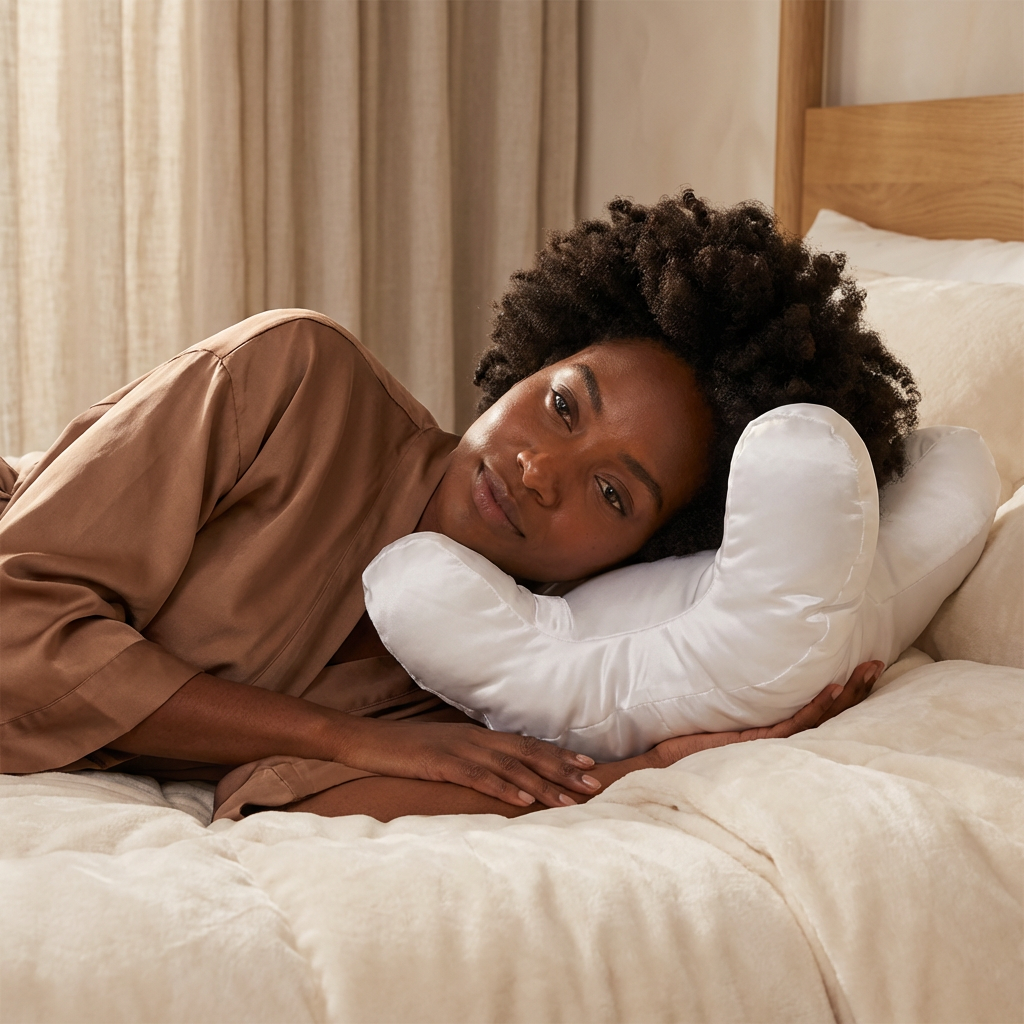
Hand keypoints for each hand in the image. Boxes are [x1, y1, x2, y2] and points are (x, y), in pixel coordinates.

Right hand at [336, 717, 601, 809]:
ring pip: (510, 766)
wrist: (365, 740)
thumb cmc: (404, 750)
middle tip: (593, 784)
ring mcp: (459, 750)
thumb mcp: (444, 752)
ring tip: (569, 799)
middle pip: (528, 753)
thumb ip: (472, 760)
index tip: (588, 766)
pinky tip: (523, 801)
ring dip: (542, 783)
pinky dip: (503, 788)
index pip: (527, 744)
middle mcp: (475, 739)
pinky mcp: (440, 763)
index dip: (559, 755)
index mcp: (477, 736)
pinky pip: (478, 777)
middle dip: (562, 769)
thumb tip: (500, 776)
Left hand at [646, 659, 883, 769]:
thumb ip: (734, 719)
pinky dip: (815, 707)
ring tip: (868, 671)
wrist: (663, 775)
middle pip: (829, 716)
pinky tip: (833, 689)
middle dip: (856, 691)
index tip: (863, 673)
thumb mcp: (716, 731)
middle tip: (877, 664)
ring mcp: (770, 747)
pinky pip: (794, 725)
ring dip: (845, 694)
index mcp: (773, 742)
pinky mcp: (756, 746)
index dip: (843, 696)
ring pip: (819, 719)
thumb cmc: (686, 756)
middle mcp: (778, 746)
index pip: (818, 716)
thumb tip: (748, 685)